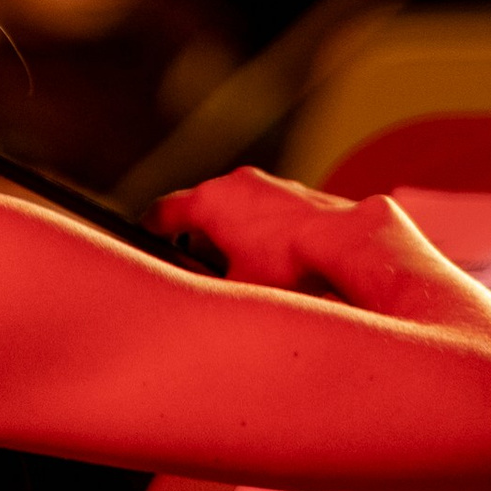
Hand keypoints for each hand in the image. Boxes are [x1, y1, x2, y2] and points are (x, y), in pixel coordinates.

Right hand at [150, 167, 398, 297]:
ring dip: (230, 237)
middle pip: (199, 212)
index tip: (143, 248)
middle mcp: (236, 184)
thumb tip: (191, 306)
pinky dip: (259, 233)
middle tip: (194, 272)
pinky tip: (274, 264)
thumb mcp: (234, 289)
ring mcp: (269, 184)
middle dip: (194, 242)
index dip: (147, 234)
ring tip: (237, 272)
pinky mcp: (298, 194)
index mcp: (209, 202)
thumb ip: (205, 292)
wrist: (347, 243)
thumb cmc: (288, 267)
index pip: (160, 213)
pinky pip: (265, 213)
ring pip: (235, 211)